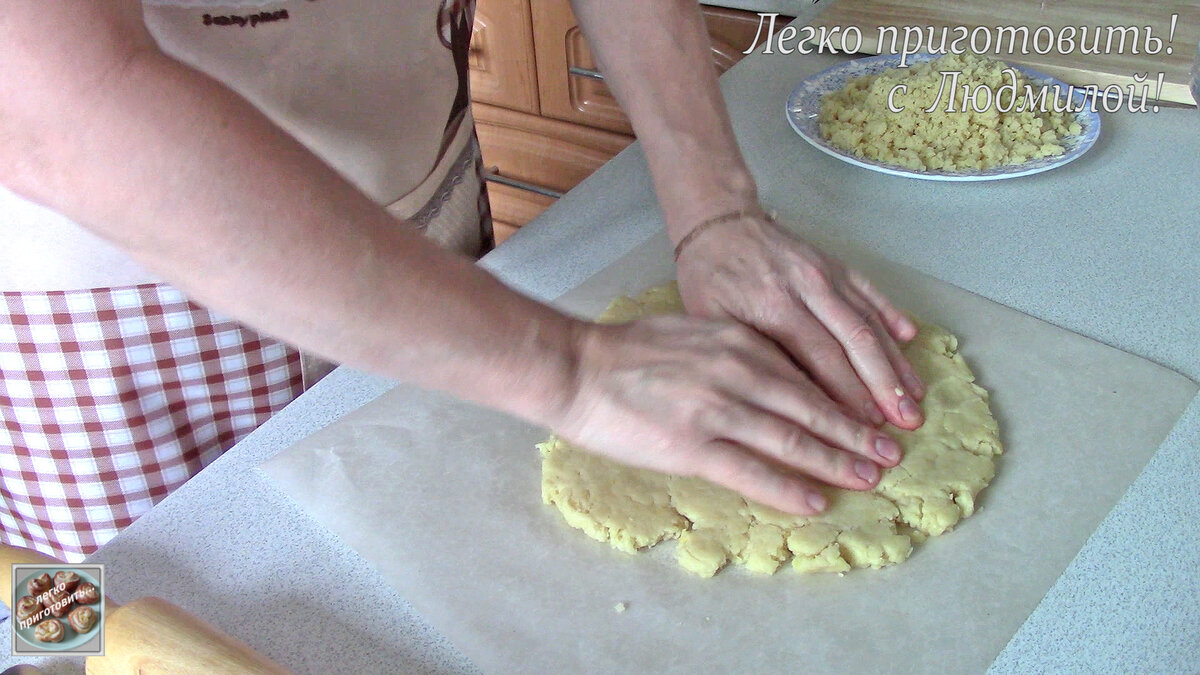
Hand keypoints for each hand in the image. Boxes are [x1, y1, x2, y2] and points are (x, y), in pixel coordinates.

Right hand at [554, 315, 905, 514]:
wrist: (576, 367)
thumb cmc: (626, 351)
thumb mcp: (692, 334)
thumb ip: (734, 351)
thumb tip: (768, 374)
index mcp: (739, 343)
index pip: (805, 375)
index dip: (842, 400)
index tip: (869, 418)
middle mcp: (738, 372)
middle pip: (812, 407)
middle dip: (855, 434)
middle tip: (889, 453)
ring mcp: (717, 410)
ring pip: (792, 439)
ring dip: (836, 461)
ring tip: (868, 478)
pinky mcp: (693, 446)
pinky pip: (752, 471)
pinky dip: (789, 487)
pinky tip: (815, 501)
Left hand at [674, 211, 925, 429]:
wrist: (719, 223)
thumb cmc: (711, 280)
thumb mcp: (715, 322)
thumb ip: (752, 356)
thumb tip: (792, 402)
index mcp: (775, 306)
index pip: (822, 358)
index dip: (850, 395)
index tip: (870, 427)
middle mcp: (809, 288)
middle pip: (857, 343)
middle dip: (885, 385)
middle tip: (908, 420)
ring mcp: (827, 273)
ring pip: (870, 321)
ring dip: (895, 361)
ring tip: (914, 395)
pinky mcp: (836, 264)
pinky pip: (871, 291)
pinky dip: (892, 316)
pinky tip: (911, 340)